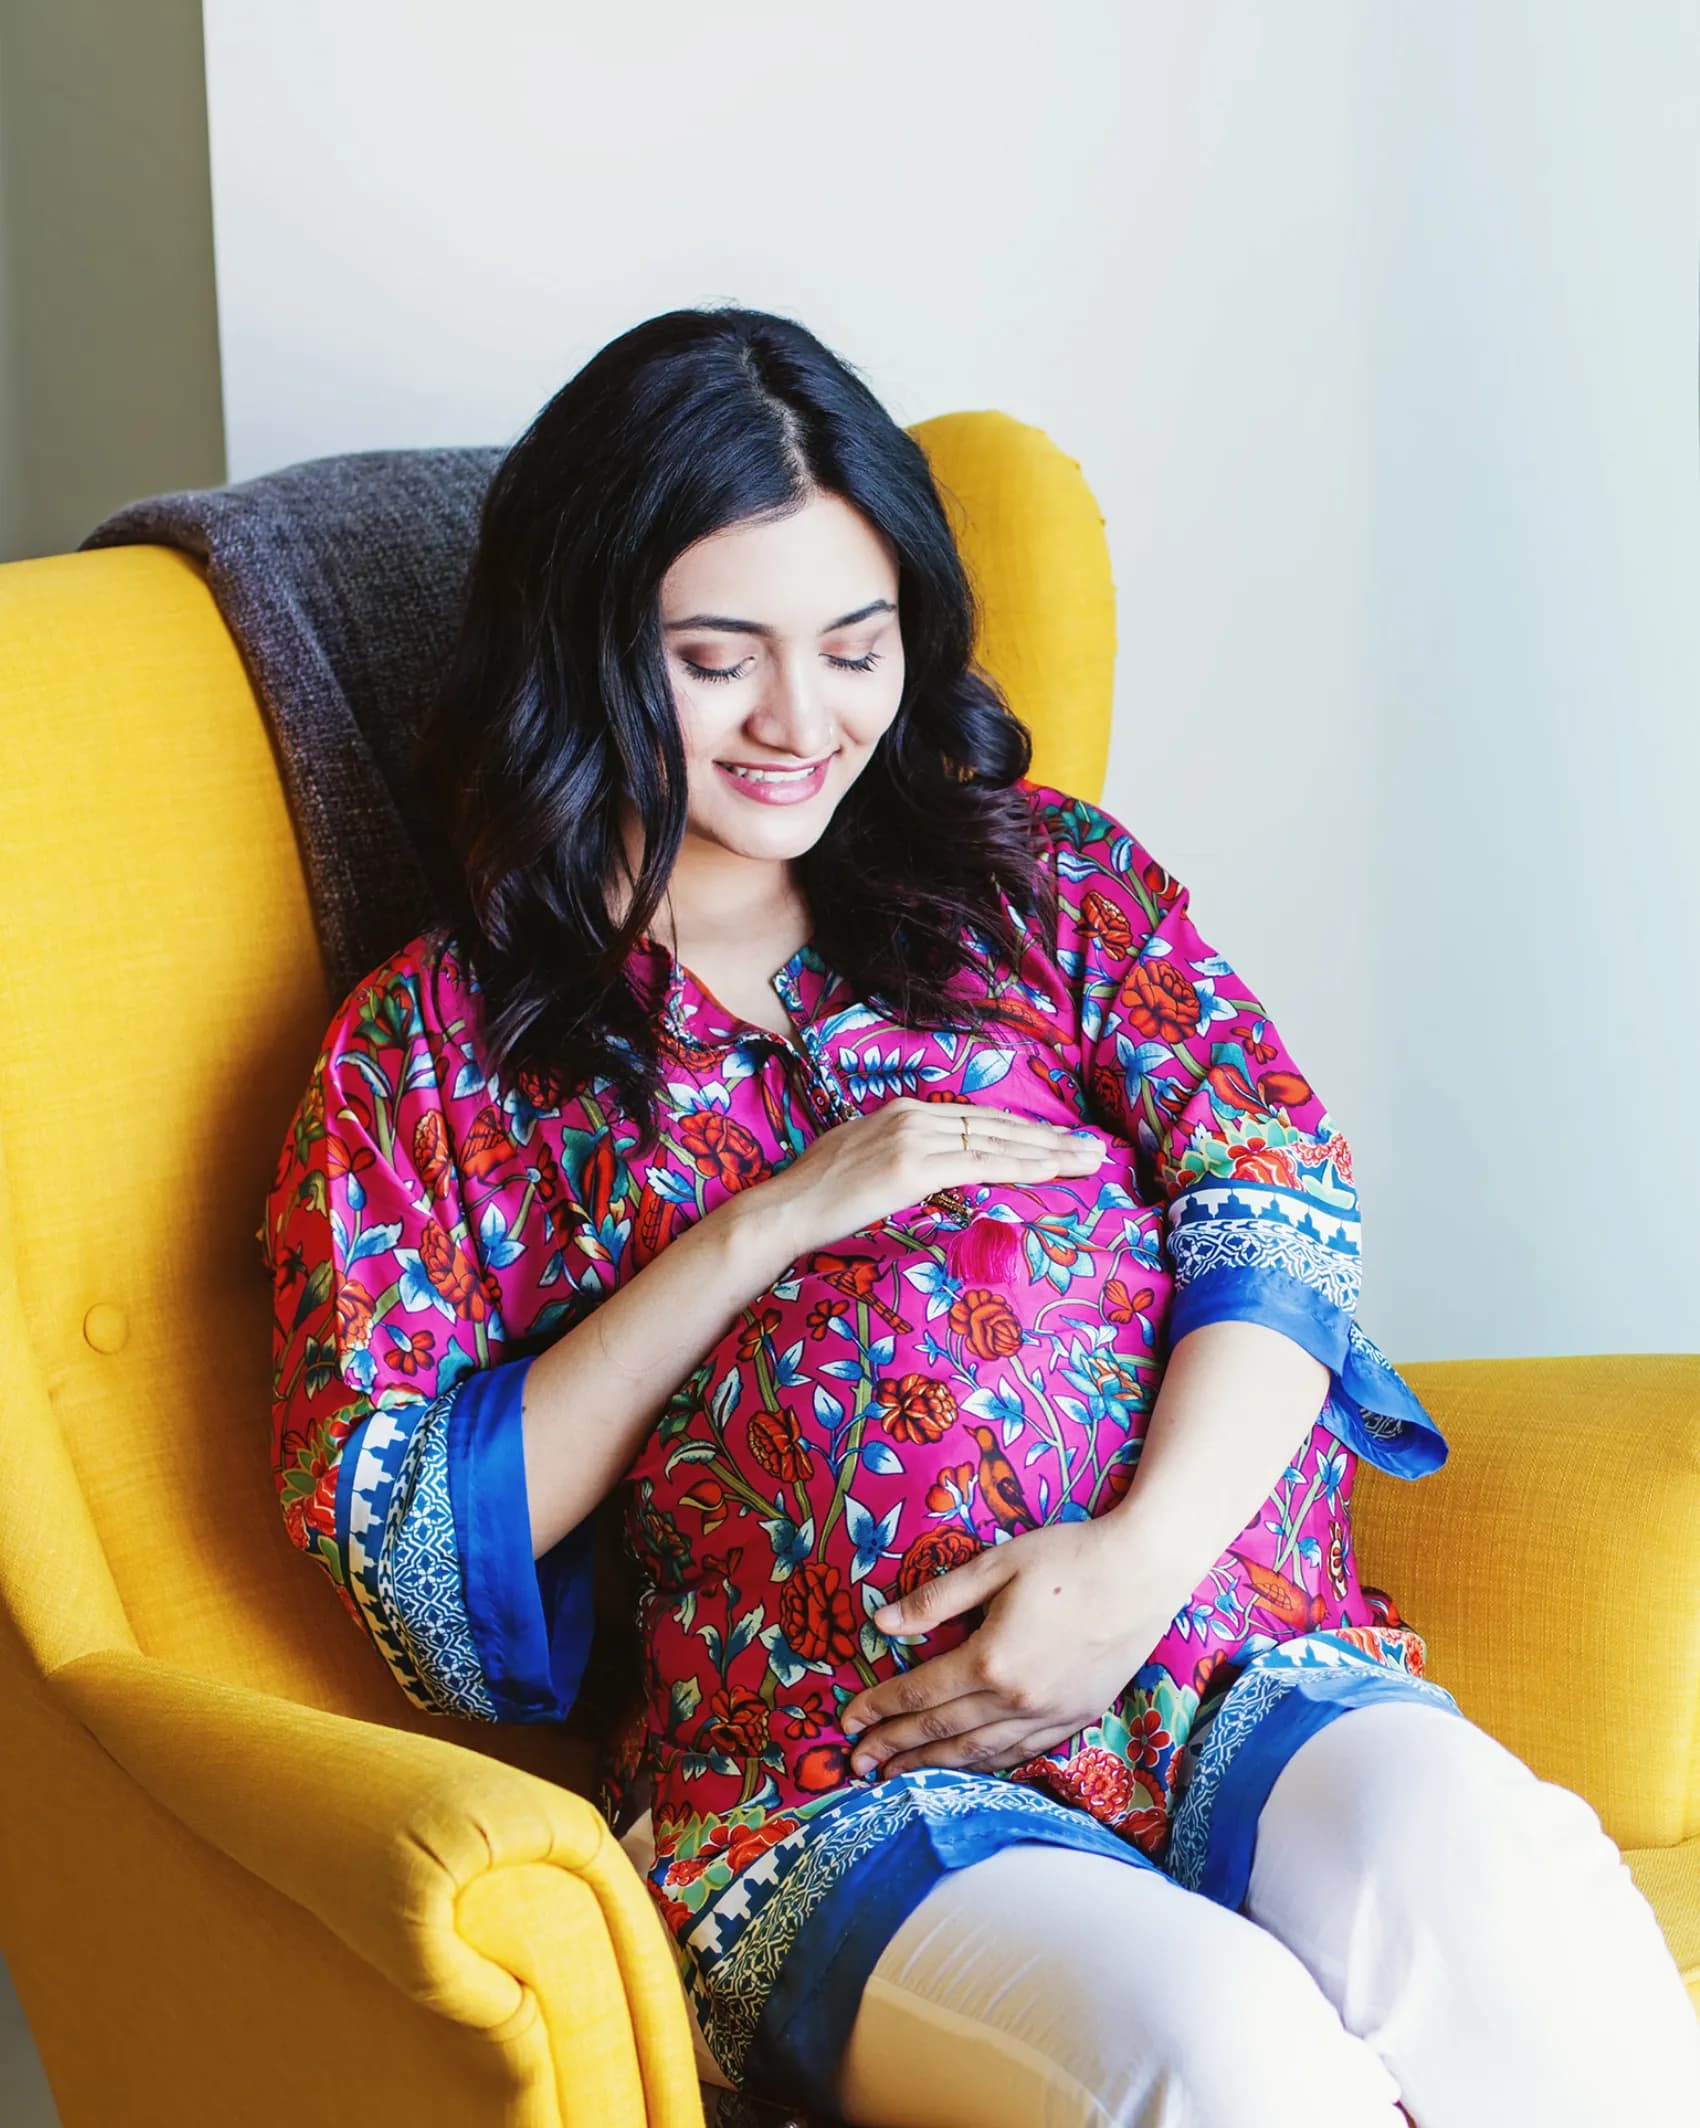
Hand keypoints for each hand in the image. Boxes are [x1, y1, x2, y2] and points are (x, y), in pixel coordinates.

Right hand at [760, 1096, 1104, 1257]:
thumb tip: (926, 1168)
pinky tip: (1050, 1171)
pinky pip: (979, 1165)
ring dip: (1049, 1153)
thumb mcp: (863, 1159)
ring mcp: (913, 1139)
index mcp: (903, 1111)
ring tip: (1088, 1161)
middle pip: (997, 1125)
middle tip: (1094, 1149)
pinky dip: (1019, 1167)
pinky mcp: (912, 1168)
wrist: (783, 1209)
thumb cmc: (816, 1195)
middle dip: (1051, 1138)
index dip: (1023, 1131)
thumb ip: (900, 1155)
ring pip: (996, 1143)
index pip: (978, 1119)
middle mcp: (913, 1116)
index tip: (1058, 1141)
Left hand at [837, 1517, 1174, 1779]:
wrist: (1145, 1572)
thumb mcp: (996, 1565)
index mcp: (990, 1660)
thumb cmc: (1068, 1557)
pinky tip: (964, 1768)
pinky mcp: (1076, 1718)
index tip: (848, 1721)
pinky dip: (983, 1765)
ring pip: (977, 1753)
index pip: (919, 1693)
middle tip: (856, 1765)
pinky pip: (1018, 1754)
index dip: (879, 1709)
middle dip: (893, 1749)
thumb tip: (881, 1622)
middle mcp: (1016, 1700)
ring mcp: (1049, 1716)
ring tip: (896, 1778)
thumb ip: (936, 1598)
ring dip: (932, 1768)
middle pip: (940, 1732)